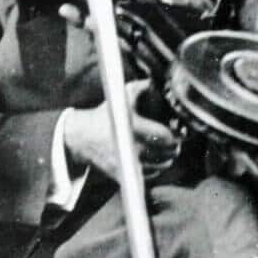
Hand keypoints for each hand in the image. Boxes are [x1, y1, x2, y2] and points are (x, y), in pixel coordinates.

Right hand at [63, 79, 178, 180]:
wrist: (81, 137)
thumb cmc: (105, 115)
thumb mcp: (121, 95)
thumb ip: (143, 87)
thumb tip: (161, 81)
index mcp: (132, 126)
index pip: (163, 135)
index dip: (174, 136)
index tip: (177, 133)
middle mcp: (129, 146)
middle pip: (164, 153)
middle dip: (173, 148)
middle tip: (175, 143)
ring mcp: (126, 162)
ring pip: (159, 166)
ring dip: (167, 159)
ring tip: (168, 152)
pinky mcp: (122, 174)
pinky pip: (147, 176)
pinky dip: (155, 170)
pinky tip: (155, 161)